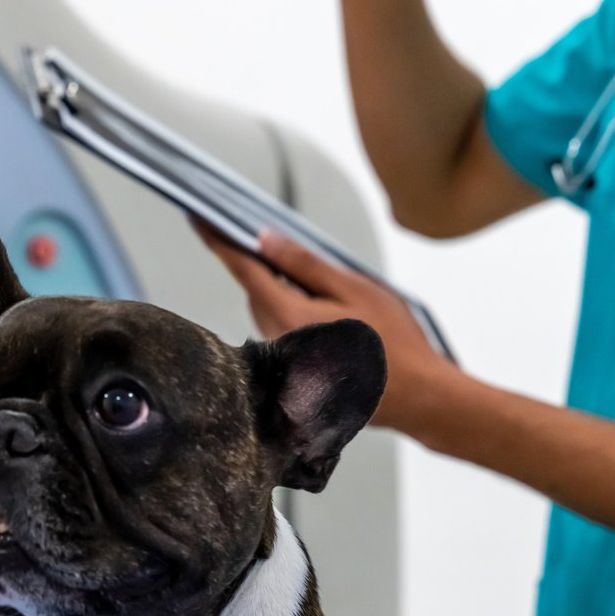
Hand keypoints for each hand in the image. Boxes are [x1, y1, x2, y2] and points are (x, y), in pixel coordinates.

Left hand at [194, 220, 457, 432]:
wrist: (417, 398)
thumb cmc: (392, 342)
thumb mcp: (352, 288)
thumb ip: (304, 264)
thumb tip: (263, 240)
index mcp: (286, 316)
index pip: (242, 269)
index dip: (219, 240)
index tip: (197, 217)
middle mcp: (274, 341)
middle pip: (256, 290)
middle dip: (265, 267)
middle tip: (289, 248)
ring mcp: (282, 361)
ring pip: (270, 311)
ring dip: (285, 293)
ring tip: (331, 294)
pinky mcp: (293, 373)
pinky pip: (283, 331)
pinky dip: (295, 315)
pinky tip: (330, 317)